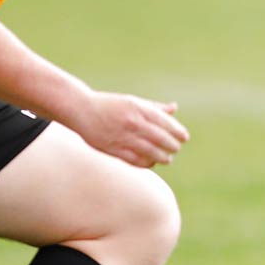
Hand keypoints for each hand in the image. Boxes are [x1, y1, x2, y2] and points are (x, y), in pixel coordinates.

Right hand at [73, 91, 188, 167]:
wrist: (81, 110)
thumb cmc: (110, 105)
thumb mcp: (133, 101)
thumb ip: (154, 107)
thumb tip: (174, 108)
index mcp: (138, 108)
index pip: (165, 123)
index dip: (177, 131)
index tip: (184, 138)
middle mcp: (132, 122)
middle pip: (160, 138)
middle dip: (172, 146)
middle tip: (176, 148)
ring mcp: (123, 137)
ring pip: (150, 151)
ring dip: (162, 157)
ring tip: (168, 159)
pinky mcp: (113, 149)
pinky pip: (135, 160)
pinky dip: (146, 163)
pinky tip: (151, 163)